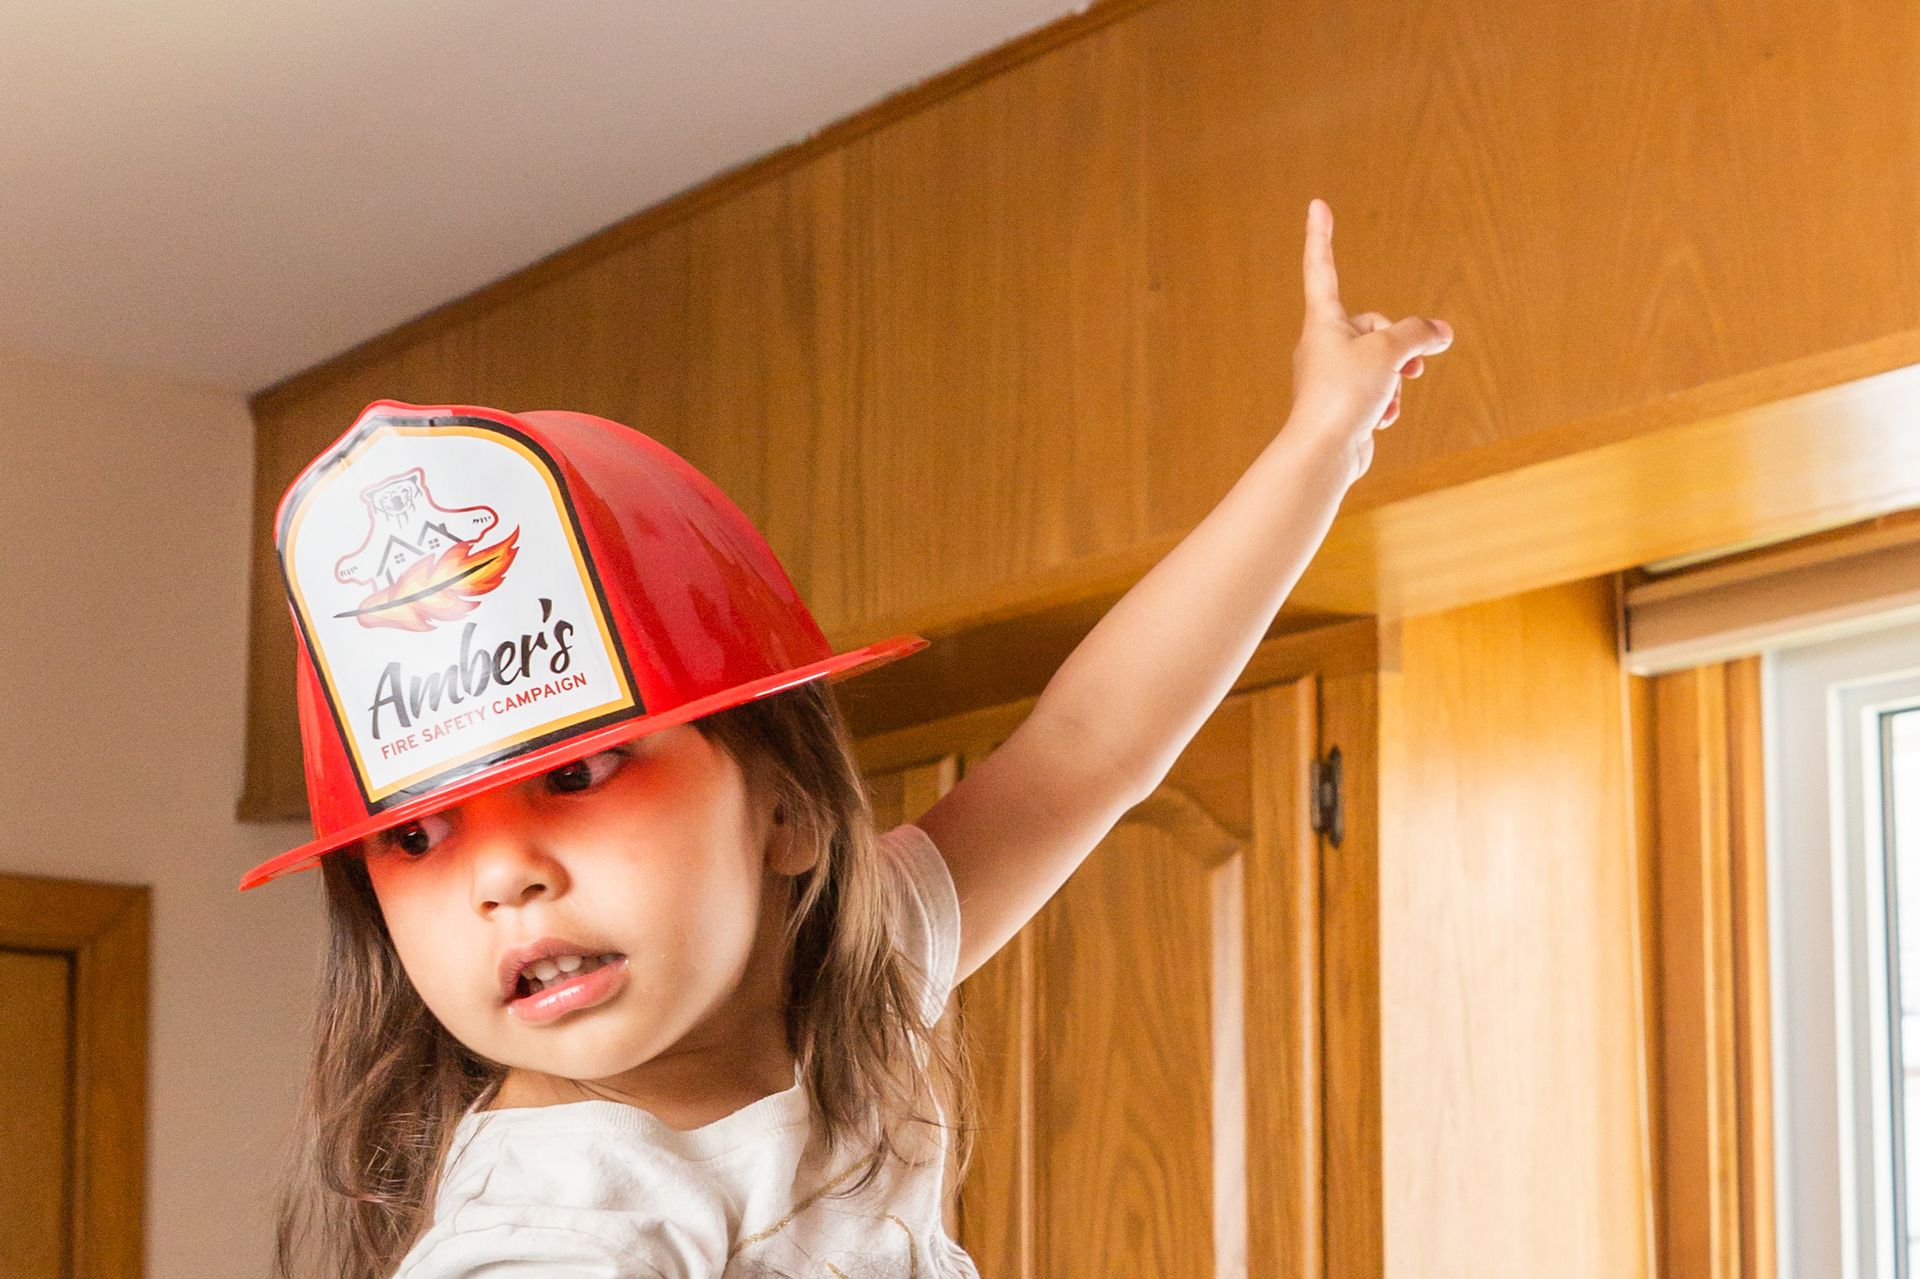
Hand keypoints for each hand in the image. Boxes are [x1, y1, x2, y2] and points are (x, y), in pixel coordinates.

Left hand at [1288, 199, 1451, 483]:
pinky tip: (1378, 420)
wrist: (1324, 453)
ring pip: (1384, 363)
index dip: (1322, 236)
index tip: (1317, 205)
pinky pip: (1379, 392)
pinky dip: (1386, 405)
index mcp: (1322, 321)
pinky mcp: (1344, 404)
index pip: (1322, 267)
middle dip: (1399, 346)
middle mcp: (1323, 344)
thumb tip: (1440, 331)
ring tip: (1384, 398)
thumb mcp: (1387, 352)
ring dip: (1394, 380)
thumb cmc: (1343, 395)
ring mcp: (1332, 375)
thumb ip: (1417, 333)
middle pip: (1377, 326)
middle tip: (1406, 368)